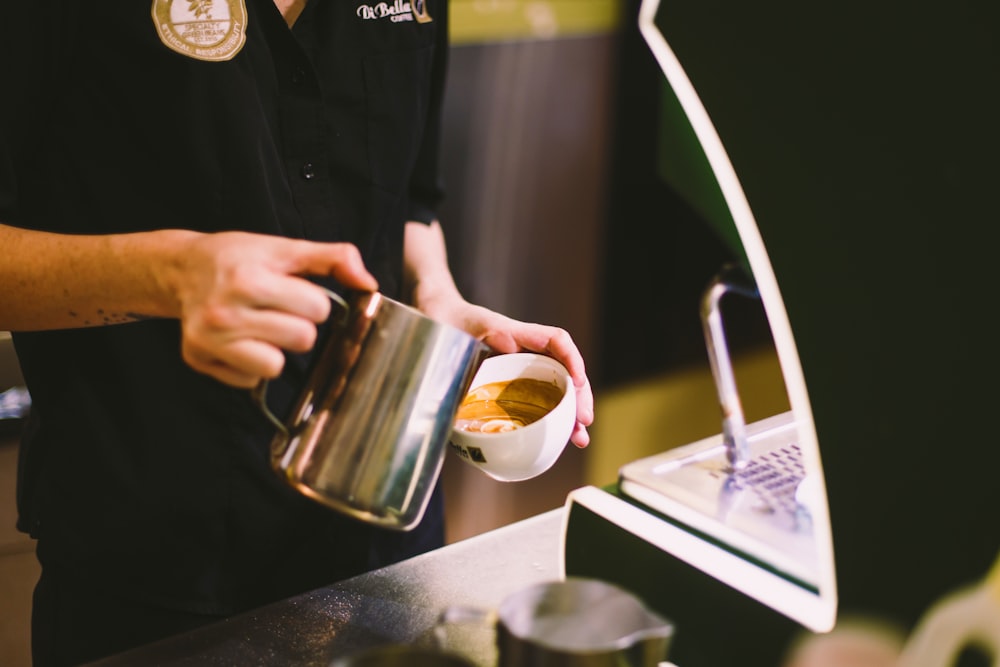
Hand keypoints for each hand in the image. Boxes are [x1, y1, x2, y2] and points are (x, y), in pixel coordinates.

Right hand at [170, 231, 376, 386]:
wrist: (182, 269)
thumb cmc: (238, 258)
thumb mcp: (285, 248)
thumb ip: (333, 259)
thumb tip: (369, 285)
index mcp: (249, 279)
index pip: (317, 309)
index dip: (313, 302)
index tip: (294, 293)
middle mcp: (224, 312)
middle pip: (302, 340)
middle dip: (298, 326)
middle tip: (277, 311)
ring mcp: (209, 339)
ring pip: (275, 367)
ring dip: (277, 350)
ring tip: (262, 328)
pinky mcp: (198, 359)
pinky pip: (249, 380)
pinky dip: (251, 365)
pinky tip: (240, 341)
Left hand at [417, 295, 593, 448]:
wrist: (433, 317)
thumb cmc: (445, 319)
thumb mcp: (462, 324)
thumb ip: (485, 331)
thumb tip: (510, 344)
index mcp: (517, 334)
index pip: (556, 341)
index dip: (572, 360)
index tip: (577, 383)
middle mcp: (524, 351)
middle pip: (563, 371)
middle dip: (578, 397)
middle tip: (583, 423)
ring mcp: (518, 368)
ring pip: (554, 389)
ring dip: (569, 413)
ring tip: (579, 439)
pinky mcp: (508, 383)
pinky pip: (535, 399)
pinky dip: (548, 419)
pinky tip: (554, 438)